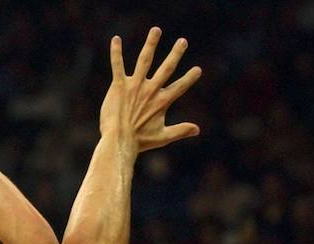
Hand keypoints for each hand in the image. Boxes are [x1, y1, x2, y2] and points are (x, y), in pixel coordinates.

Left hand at [100, 27, 200, 154]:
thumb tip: (197, 129)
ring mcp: (135, 86)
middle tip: (183, 41)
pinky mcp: (119, 86)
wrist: (119, 141)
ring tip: (156, 30)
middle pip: (167, 68)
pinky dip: (116, 52)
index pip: (179, 87)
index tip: (198, 69)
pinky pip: (117, 65)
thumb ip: (180, 130)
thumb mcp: (163, 137)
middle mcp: (150, 90)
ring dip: (151, 43)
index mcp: (162, 101)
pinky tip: (116, 39)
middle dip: (175, 54)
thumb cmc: (139, 142)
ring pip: (145, 60)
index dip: (189, 78)